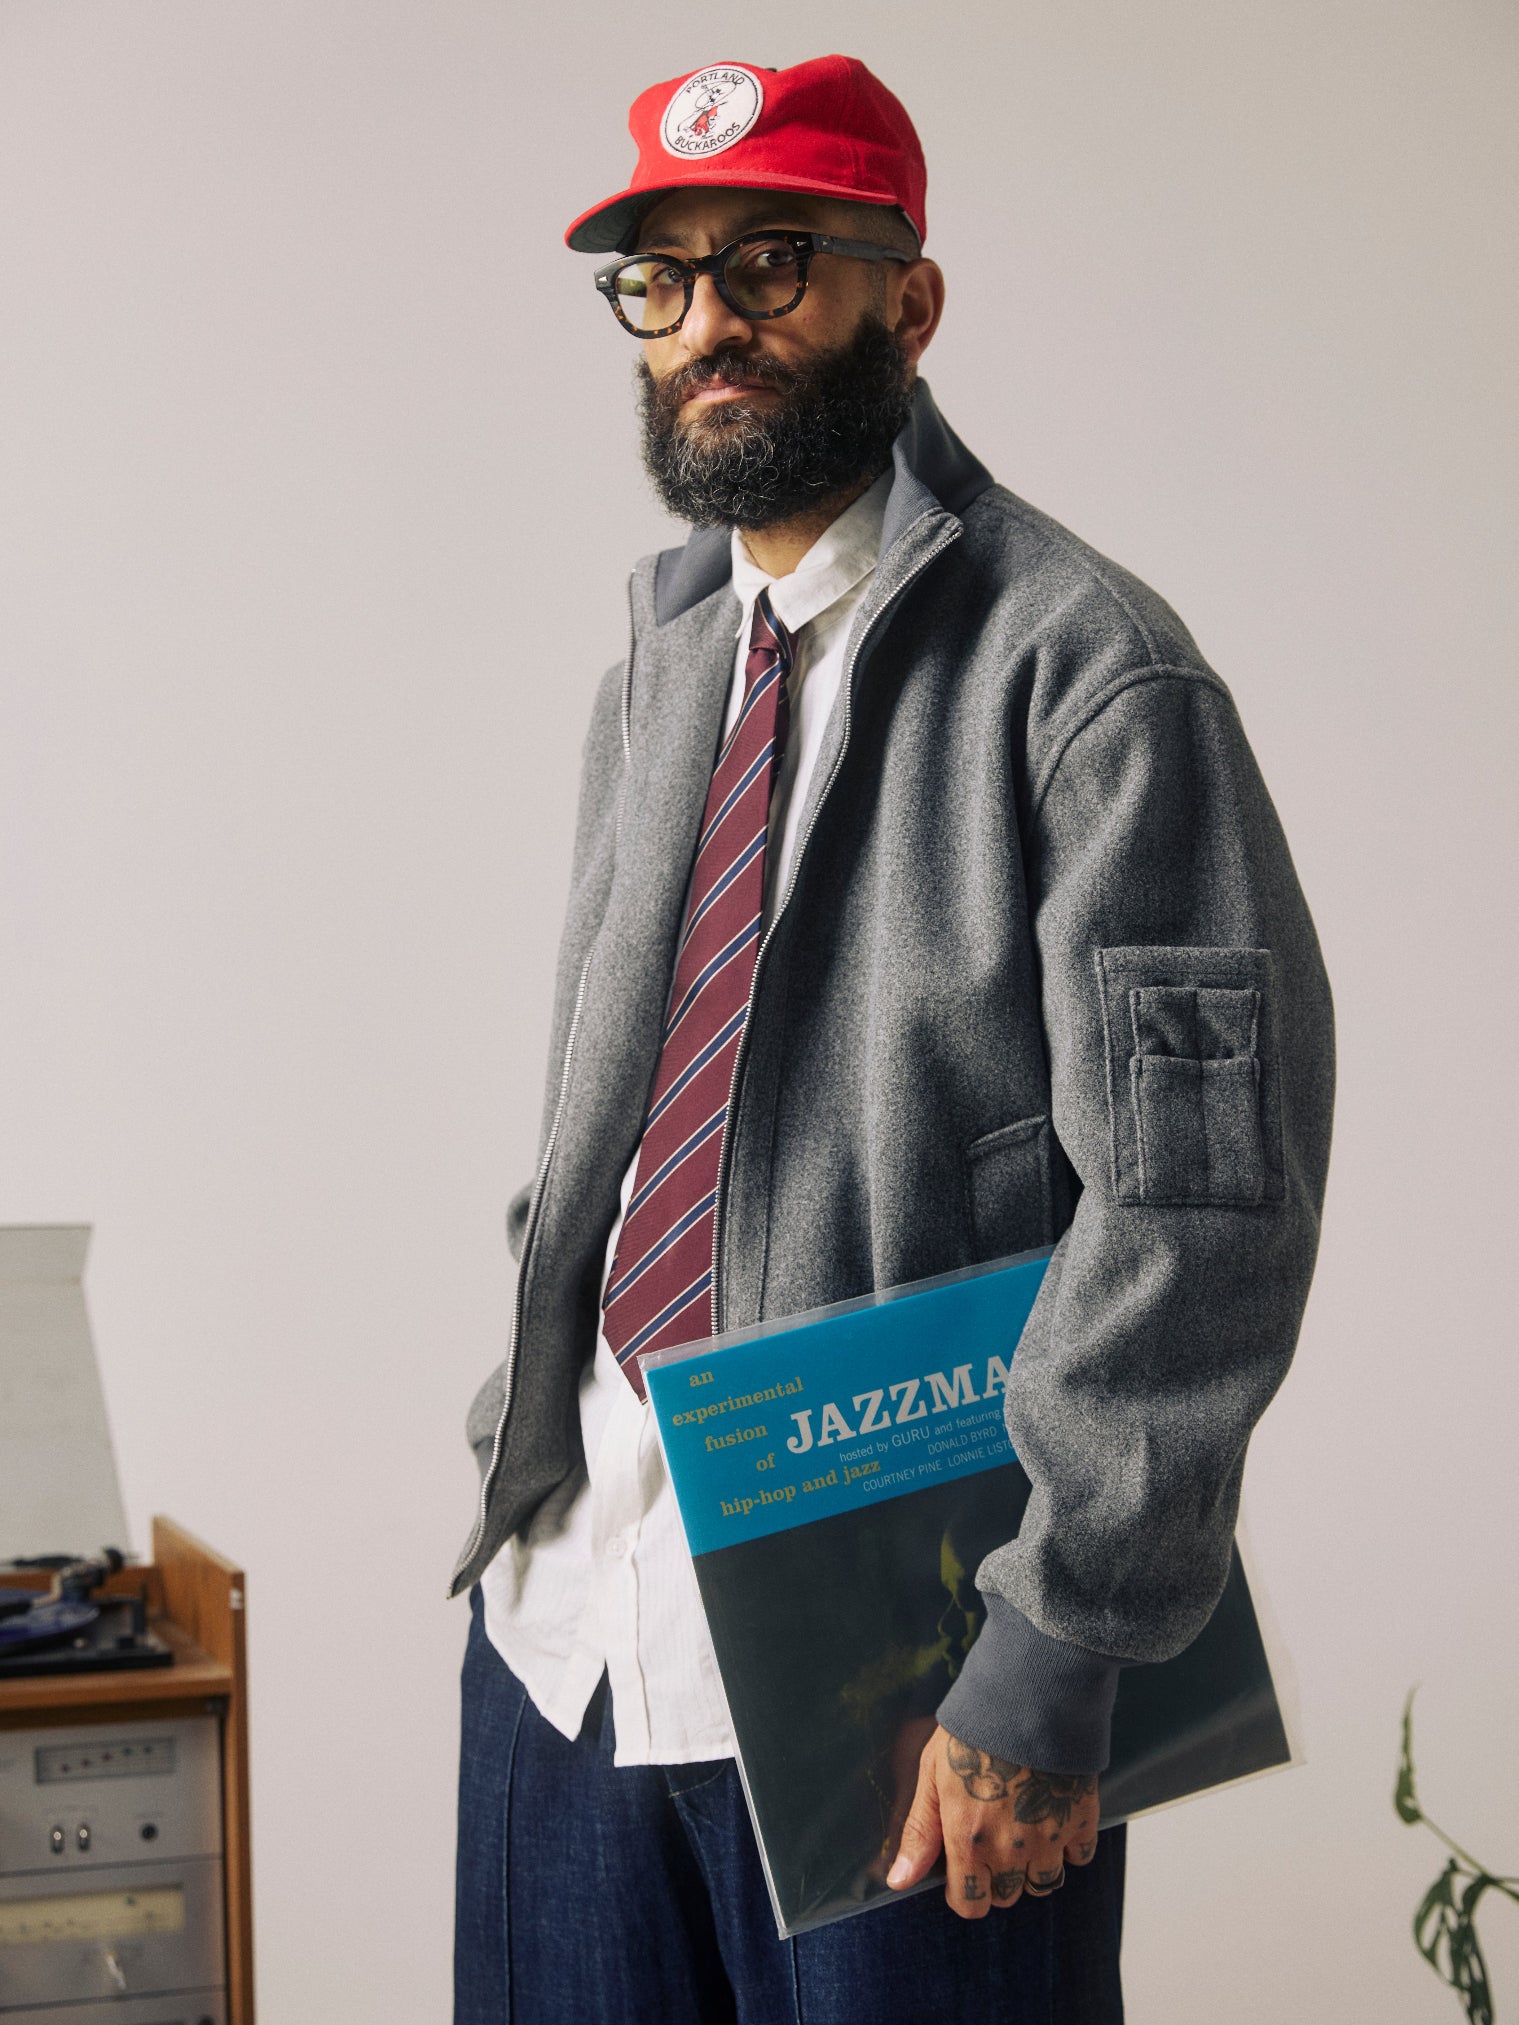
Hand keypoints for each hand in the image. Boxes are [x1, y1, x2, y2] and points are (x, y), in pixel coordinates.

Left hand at [886, 1725, 1099, 1918]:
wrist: (1027, 1696)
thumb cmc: (972, 1730)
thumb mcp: (931, 1775)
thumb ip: (919, 1832)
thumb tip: (898, 1881)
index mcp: (969, 1842)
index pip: (969, 1904)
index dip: (964, 1890)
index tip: (964, 1867)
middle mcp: (1011, 1851)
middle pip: (1007, 1897)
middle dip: (997, 1877)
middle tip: (993, 1837)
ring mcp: (1049, 1839)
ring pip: (1044, 1885)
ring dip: (1034, 1867)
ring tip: (1024, 1829)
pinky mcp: (1081, 1820)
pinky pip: (1080, 1857)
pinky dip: (1069, 1845)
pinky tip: (1053, 1815)